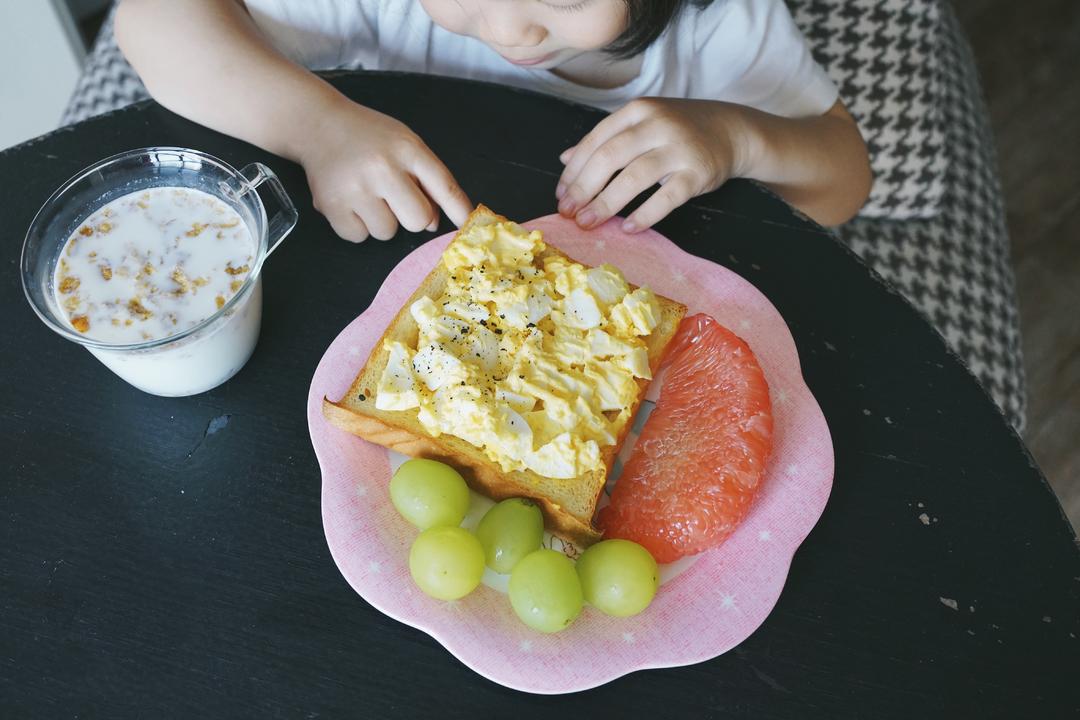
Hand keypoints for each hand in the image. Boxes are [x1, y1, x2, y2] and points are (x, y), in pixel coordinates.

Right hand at [298, 100, 471, 241]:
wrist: (318, 124)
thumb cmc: (369, 137)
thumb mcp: (404, 143)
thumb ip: (426, 179)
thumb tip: (435, 223)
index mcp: (406, 148)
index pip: (443, 185)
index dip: (458, 210)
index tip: (468, 225)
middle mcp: (382, 167)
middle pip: (417, 220)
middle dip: (409, 216)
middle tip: (392, 196)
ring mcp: (355, 187)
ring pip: (387, 232)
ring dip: (380, 220)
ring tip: (366, 194)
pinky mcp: (331, 205)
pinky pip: (359, 237)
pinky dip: (357, 226)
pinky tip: (349, 202)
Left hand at [555, 98, 750, 232]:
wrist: (731, 131)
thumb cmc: (679, 130)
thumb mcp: (641, 124)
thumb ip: (605, 139)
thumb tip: (565, 159)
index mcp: (638, 111)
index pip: (597, 139)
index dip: (574, 170)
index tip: (561, 195)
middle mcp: (657, 125)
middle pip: (610, 157)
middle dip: (584, 188)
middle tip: (569, 213)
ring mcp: (679, 148)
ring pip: (635, 176)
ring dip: (606, 203)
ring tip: (588, 222)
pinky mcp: (698, 173)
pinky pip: (667, 197)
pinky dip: (645, 214)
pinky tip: (628, 228)